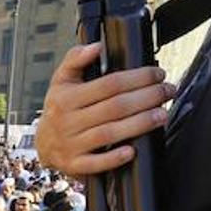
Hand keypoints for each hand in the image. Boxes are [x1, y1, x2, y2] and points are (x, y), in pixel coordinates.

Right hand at [36, 43, 175, 175]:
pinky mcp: (74, 164)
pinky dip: (114, 158)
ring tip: (162, 114)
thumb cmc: (59, 109)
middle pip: (114, 107)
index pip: (108, 84)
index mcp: (66, 97)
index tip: (157, 74)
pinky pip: (95, 163)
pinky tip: (132, 151)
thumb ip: (75, 59)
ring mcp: (71, 144)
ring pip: (109, 133)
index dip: (137, 77)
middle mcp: (67, 120)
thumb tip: (96, 46)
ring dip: (139, 124)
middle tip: (168, 91)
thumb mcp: (60, 81)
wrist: (42, 145)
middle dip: (147, 98)